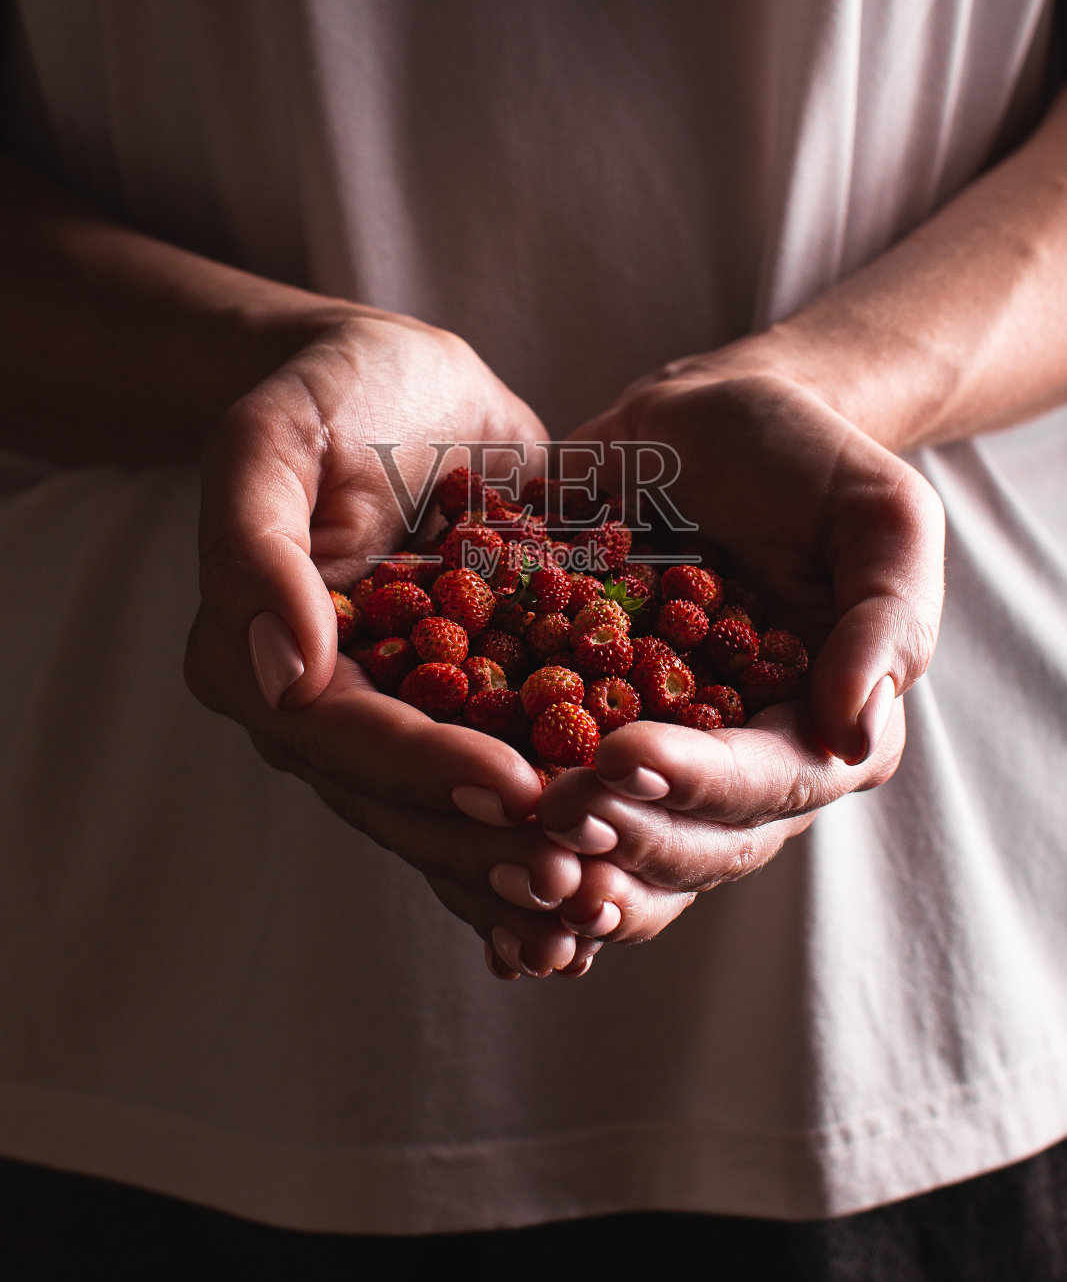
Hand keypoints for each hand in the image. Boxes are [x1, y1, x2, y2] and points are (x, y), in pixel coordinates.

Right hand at [184, 308, 586, 973]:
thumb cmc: (334, 394)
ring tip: (605, 895)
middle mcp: (321, 714)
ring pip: (452, 819)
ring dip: (525, 863)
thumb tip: (288, 677)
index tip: (514, 787)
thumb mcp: (271, 439)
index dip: (427, 770)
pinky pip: (503, 787)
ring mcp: (396, 721)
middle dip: (487, 842)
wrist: (408, 386)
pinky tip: (618, 876)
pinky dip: (553, 834)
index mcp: (255, 661)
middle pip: (401, 805)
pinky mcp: (466, 712)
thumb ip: (258, 551)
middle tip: (578, 873)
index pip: (344, 737)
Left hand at [537, 362, 943, 949]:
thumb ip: (885, 622)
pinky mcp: (583, 733)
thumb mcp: (881, 519)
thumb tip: (855, 733)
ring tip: (505, 859)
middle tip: (548, 813)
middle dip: (619, 837)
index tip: (620, 756)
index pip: (765, 786)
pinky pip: (551, 809)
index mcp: (819, 733)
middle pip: (690, 845)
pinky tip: (466, 851)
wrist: (707, 423)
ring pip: (621, 857)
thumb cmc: (808, 465)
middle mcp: (739, 770)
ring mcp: (656, 761)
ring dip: (566, 870)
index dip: (692, 785)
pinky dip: (512, 844)